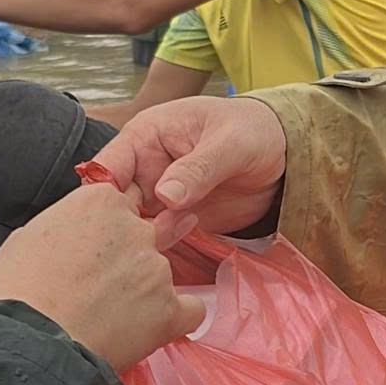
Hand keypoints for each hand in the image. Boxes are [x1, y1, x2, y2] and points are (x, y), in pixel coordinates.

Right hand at [0, 183, 203, 368]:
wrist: (29, 344)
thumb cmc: (18, 293)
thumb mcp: (30, 235)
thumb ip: (67, 223)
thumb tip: (73, 233)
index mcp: (100, 202)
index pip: (120, 203)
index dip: (106, 230)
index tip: (95, 249)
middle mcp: (135, 229)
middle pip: (144, 235)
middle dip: (127, 258)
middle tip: (100, 286)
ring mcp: (156, 269)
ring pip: (161, 273)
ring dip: (143, 290)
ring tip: (109, 318)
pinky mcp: (169, 310)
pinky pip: (191, 309)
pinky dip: (176, 318)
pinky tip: (152, 328)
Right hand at [89, 94, 287, 236]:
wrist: (283, 156)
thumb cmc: (254, 132)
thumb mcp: (231, 143)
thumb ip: (199, 167)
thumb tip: (166, 195)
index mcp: (145, 137)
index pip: (107, 165)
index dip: (102, 193)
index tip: (114, 219)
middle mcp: (144, 169)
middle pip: (113, 204)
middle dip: (122, 225)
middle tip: (147, 240)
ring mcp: (157, 198)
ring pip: (132, 226)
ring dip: (142, 242)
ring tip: (166, 245)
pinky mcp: (174, 221)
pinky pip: (156, 240)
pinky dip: (160, 251)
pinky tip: (174, 252)